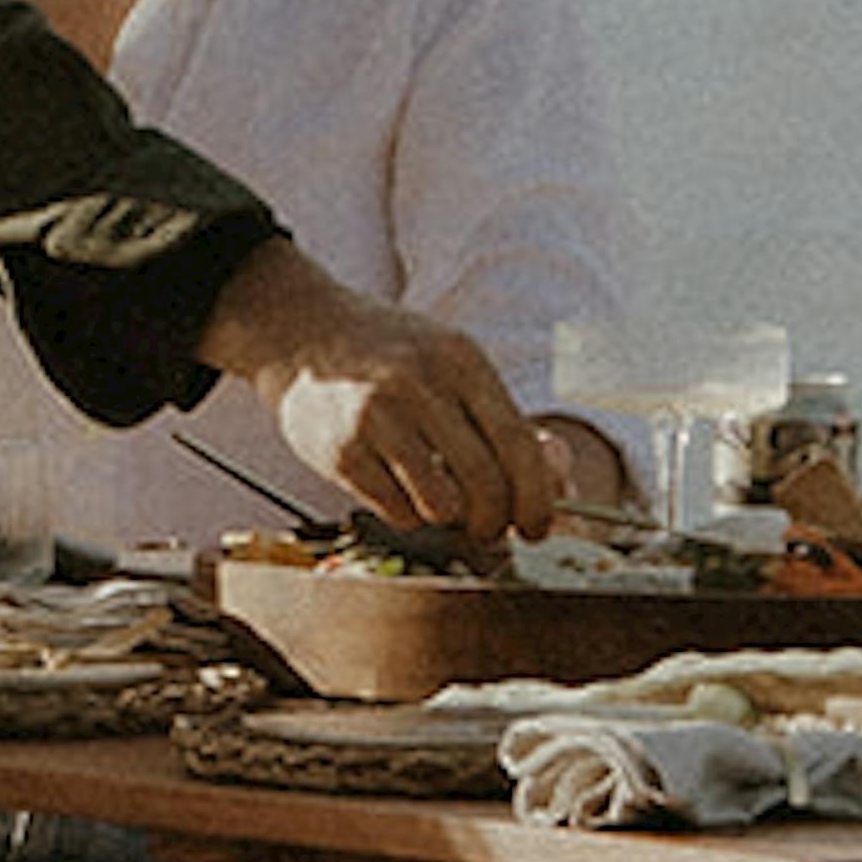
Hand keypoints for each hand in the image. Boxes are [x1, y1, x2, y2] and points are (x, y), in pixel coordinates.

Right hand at [195, 241, 550, 542]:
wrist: (305, 332)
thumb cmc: (393, 356)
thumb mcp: (453, 364)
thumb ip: (503, 420)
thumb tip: (557, 484)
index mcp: (462, 361)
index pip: (519, 446)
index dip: (538, 499)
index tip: (539, 525)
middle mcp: (420, 384)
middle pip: (486, 483)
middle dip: (497, 522)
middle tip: (491, 529)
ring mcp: (376, 417)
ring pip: (441, 505)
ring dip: (451, 521)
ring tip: (442, 506)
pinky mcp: (340, 450)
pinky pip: (396, 511)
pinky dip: (409, 515)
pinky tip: (401, 492)